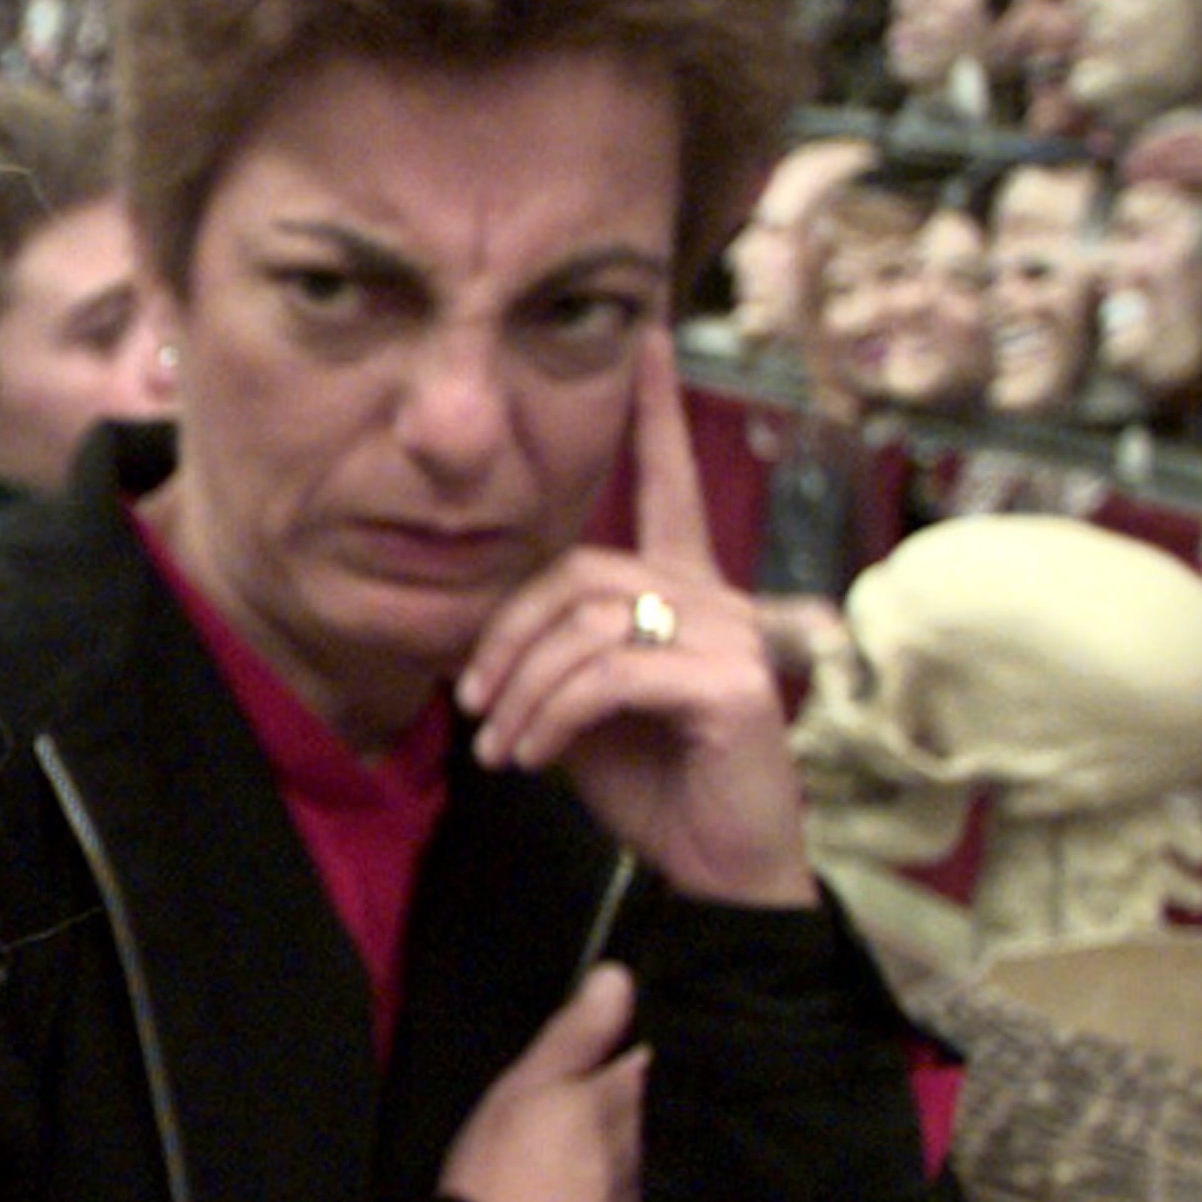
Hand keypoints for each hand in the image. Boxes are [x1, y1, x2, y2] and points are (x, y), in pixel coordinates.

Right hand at [437, 960, 645, 1201]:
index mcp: (623, 1109)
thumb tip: (620, 976)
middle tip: (595, 1107)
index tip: (622, 1045)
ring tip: (587, 1168)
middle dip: (629, 1116)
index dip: (635, 1056)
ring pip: (634, 1180)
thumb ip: (576, 1035)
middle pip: (644, 1126)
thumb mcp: (527, 1088)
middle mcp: (645, 1162)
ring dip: (617, 1172)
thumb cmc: (504, 1170)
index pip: (647, 1068)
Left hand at [457, 329, 819, 909]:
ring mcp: (729, 634)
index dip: (657, 412)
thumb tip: (475, 644)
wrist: (715, 865)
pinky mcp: (729, 683)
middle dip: (504, 635)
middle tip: (472, 702)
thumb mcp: (577, 710)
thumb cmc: (651, 784)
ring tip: (500, 745)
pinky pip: (607, 673)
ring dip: (520, 690)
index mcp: (680, 587)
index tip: (649, 335)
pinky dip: (550, 716)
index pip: (668, 482)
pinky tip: (531, 758)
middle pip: (574, 571)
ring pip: (583, 623)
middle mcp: (711, 595)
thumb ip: (546, 655)